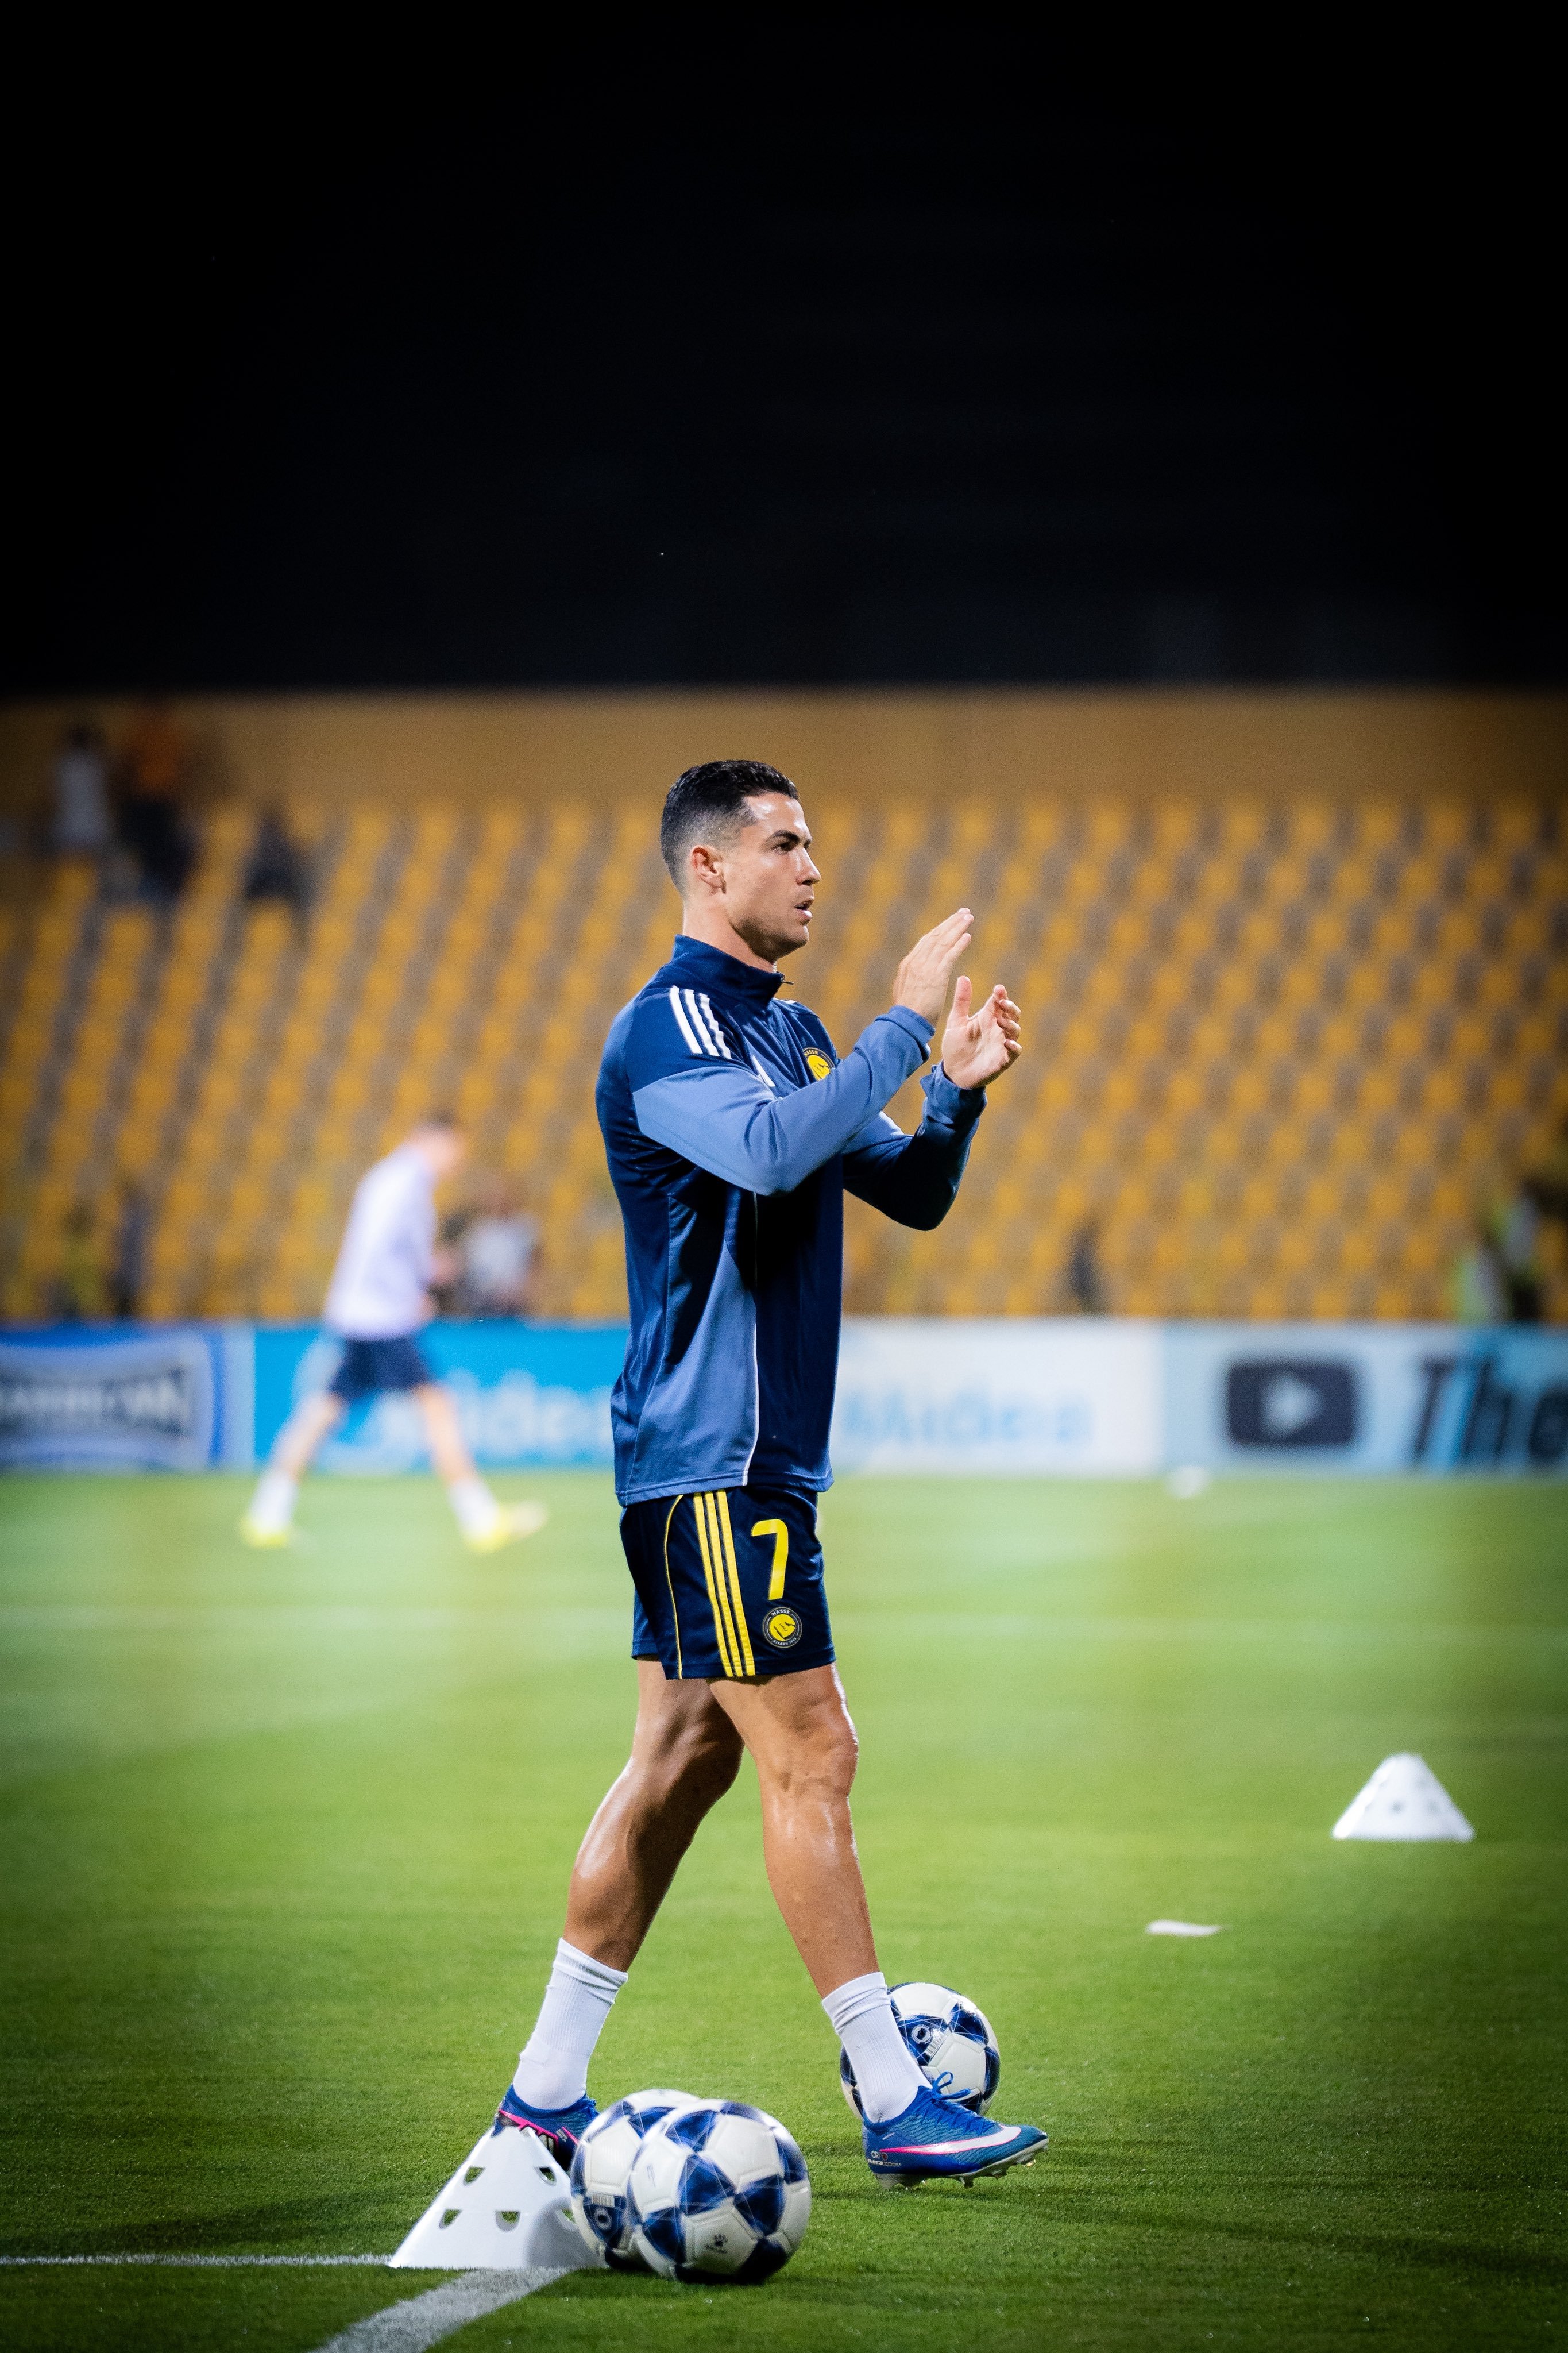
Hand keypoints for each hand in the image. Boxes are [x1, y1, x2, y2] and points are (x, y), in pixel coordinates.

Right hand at [891, 909, 973, 1028]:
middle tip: (964, 912)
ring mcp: (925, 968)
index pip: (926, 941)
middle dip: (950, 923)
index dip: (940, 929)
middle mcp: (916, 961)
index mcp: (909, 964)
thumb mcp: (906, 990)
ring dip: (957, 928)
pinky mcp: (936, 976)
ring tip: (968, 918)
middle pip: (935, 936)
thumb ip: (913, 978)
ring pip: (943, 942)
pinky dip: (958, 944)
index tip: (951, 921)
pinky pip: (949, 956)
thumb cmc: (907, 1013)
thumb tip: (918, 974)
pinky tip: (968, 936)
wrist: (905, 1023)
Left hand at [939, 979, 1020, 1090]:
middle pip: (1012, 1014)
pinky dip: (1014, 1047)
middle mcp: (997, 1029)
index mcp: (987, 1018)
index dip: (1001, 995)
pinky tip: (1007, 1042)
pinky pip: (1014, 1052)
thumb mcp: (956, 1022)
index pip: (998, 1002)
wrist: (953, 1073)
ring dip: (1011, 1024)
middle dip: (1011, 1007)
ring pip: (1015, 1030)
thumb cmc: (955, 1046)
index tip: (998, 989)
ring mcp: (1002, 1044)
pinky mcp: (1003, 1059)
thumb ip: (961, 1001)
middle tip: (1002, 1003)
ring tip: (1000, 1021)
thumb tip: (963, 977)